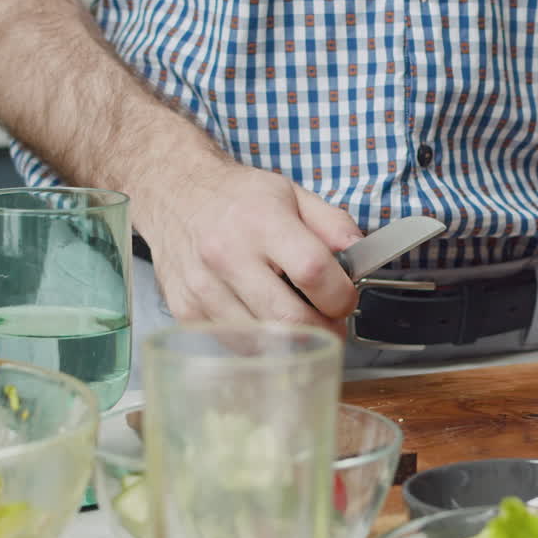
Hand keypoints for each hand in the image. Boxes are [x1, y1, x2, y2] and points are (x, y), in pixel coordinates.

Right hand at [133, 161, 364, 329]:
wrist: (174, 193)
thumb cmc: (237, 198)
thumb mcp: (293, 195)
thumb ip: (334, 225)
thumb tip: (363, 256)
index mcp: (262, 222)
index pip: (313, 271)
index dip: (341, 295)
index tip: (345, 299)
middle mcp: (227, 255)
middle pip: (288, 317)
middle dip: (323, 330)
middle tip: (331, 324)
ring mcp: (203, 286)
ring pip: (262, 340)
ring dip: (293, 342)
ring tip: (300, 323)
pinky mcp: (186, 309)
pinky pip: (235, 344)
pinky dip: (260, 343)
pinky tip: (267, 323)